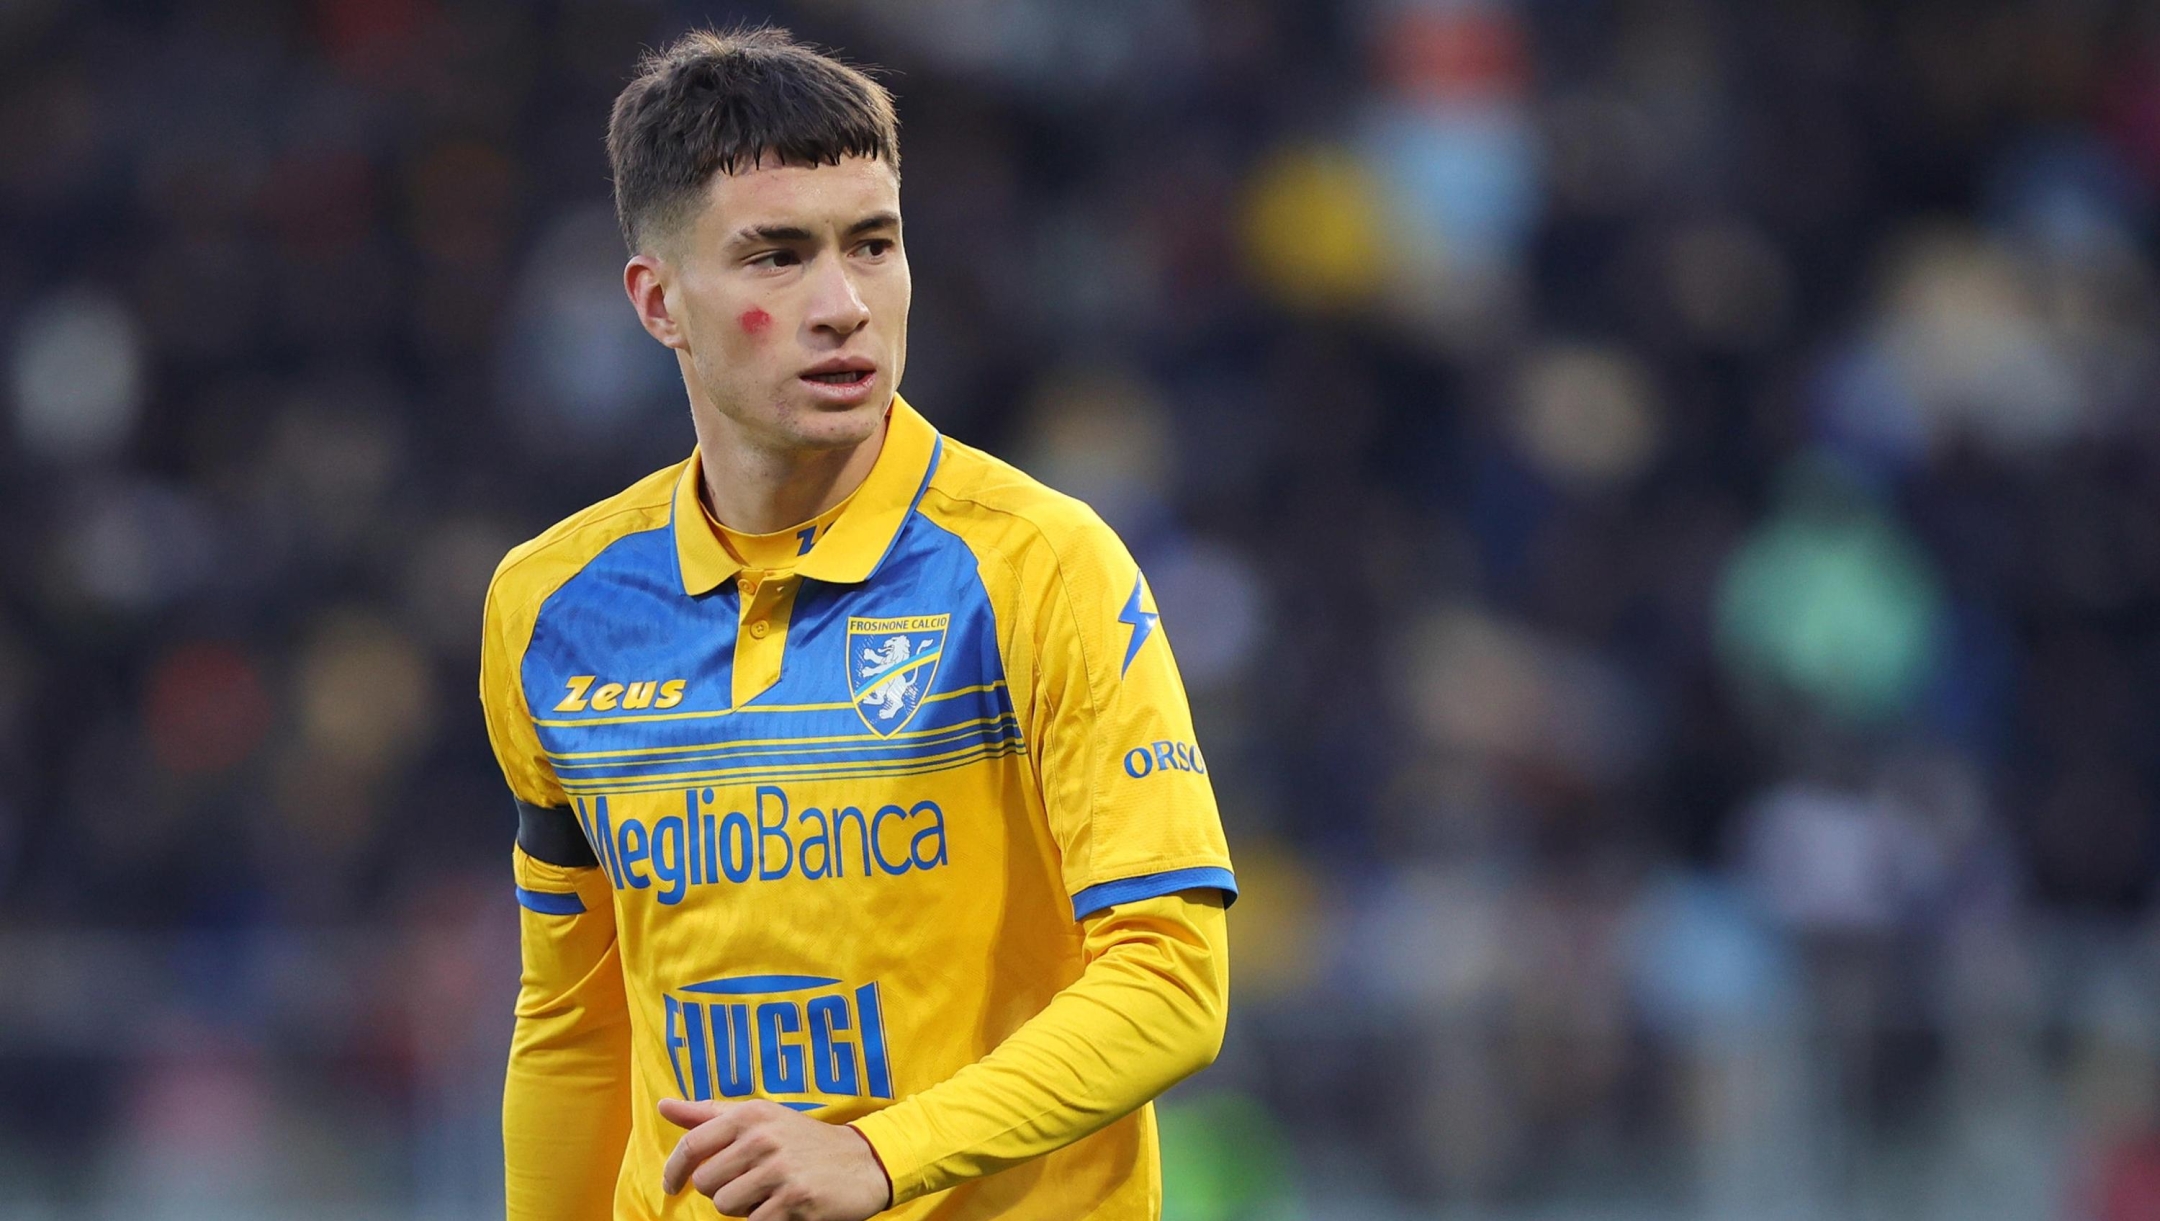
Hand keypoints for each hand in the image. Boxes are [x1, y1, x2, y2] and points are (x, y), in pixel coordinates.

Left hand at [658, 1097, 892, 1219]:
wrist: (862, 1161)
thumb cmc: (802, 1140)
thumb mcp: (759, 1117)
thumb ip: (708, 1114)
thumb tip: (663, 1105)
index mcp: (750, 1115)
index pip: (691, 1145)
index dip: (674, 1171)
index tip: (672, 1186)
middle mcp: (762, 1138)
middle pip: (706, 1183)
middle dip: (721, 1191)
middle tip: (748, 1184)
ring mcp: (780, 1169)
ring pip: (726, 1206)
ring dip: (742, 1208)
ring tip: (768, 1194)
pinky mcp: (795, 1199)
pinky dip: (765, 1220)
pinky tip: (785, 1206)